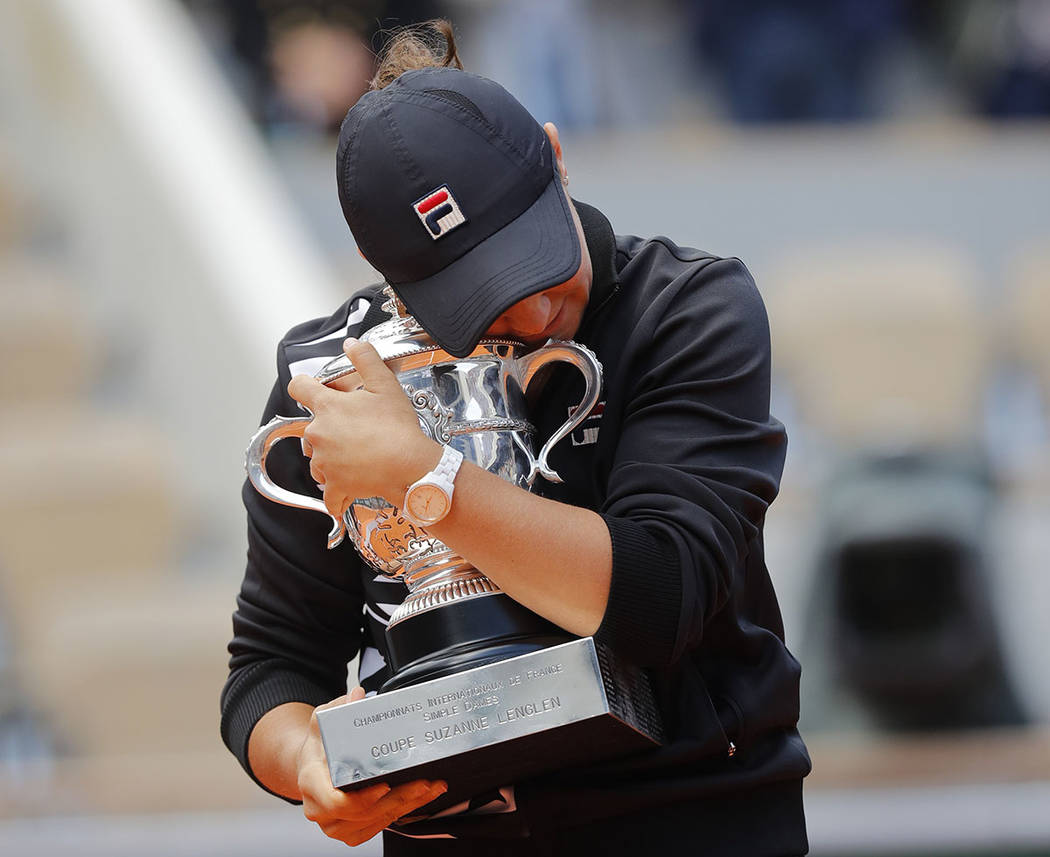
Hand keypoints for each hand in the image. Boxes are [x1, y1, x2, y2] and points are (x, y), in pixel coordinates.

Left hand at [288, 338, 439, 516]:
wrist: (410, 467)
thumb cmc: (398, 430)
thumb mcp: (386, 386)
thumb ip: (366, 360)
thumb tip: (353, 345)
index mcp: (328, 407)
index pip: (299, 387)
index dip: (304, 385)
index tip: (310, 388)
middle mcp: (319, 434)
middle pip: (311, 427)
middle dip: (329, 428)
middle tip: (355, 429)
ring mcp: (325, 462)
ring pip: (318, 459)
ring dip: (331, 458)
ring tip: (357, 456)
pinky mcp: (335, 485)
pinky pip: (329, 494)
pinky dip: (336, 494)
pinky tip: (347, 491)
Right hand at [297, 686, 447, 845]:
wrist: (311, 768)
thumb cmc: (318, 747)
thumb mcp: (322, 721)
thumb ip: (340, 708)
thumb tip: (357, 695)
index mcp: (311, 782)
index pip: (336, 801)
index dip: (363, 798)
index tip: (385, 785)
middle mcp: (320, 809)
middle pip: (363, 813)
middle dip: (398, 799)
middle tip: (423, 783)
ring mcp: (335, 824)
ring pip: (375, 823)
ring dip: (406, 807)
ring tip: (430, 789)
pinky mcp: (350, 831)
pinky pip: (377, 828)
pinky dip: (400, 815)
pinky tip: (419, 800)